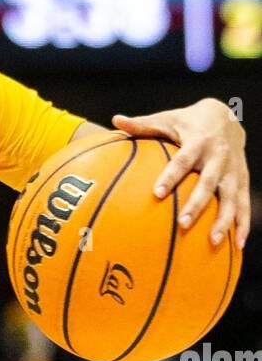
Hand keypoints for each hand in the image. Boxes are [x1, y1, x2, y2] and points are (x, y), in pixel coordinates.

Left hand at [111, 99, 249, 249]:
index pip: (183, 160)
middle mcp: (218, 156)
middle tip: (182, 224)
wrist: (226, 115)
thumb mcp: (167, 120)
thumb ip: (143, 125)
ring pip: (231, 196)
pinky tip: (238, 245)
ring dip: (224, 219)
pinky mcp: (242, 179)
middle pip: (208, 182)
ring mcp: (233, 169)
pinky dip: (243, 223)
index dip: (171, 176)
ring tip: (213, 241)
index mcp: (199, 140)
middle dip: (197, 204)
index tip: (157, 194)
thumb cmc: (187, 122)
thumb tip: (116, 120)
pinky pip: (244, 203)